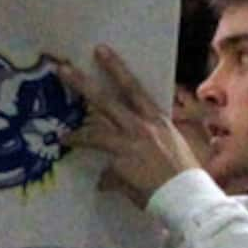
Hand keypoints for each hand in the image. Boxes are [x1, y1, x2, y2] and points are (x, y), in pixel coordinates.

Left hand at [63, 44, 201, 207]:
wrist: (187, 196)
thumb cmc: (182, 176)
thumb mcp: (168, 152)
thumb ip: (143, 148)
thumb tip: (125, 158)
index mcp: (158, 120)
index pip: (134, 89)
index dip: (117, 69)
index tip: (101, 52)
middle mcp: (144, 125)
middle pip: (110, 99)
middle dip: (87, 83)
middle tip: (65, 68)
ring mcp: (132, 140)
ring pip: (99, 120)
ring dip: (78, 109)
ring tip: (60, 102)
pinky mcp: (122, 158)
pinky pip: (96, 146)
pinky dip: (79, 141)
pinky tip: (64, 139)